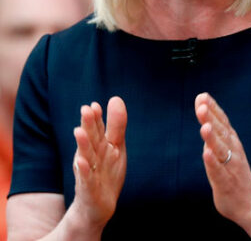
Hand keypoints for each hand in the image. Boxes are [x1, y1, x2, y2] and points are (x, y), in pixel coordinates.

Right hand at [70, 97, 127, 230]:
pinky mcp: (89, 189)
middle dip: (88, 125)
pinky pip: (86, 179)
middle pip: (90, 139)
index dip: (96, 118)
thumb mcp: (115, 147)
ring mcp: (89, 173)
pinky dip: (84, 171)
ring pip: (86, 156)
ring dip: (83, 144)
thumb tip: (115, 98)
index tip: (95, 105)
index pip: (97, 129)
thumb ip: (116, 125)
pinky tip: (81, 162)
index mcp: (98, 146)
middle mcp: (91, 157)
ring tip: (79, 131)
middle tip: (85, 109)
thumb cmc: (106, 173)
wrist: (97, 207)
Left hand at [195, 92, 250, 224]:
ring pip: (220, 150)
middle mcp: (233, 150)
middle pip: (220, 131)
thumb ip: (214, 131)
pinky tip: (206, 153)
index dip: (212, 108)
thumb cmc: (234, 174)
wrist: (250, 203)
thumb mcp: (224, 149)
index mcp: (231, 142)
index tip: (202, 95)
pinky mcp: (226, 182)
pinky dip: (212, 162)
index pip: (222, 121)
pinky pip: (218, 171)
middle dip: (211, 118)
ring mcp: (230, 166)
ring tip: (205, 126)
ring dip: (212, 137)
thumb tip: (203, 108)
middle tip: (201, 105)